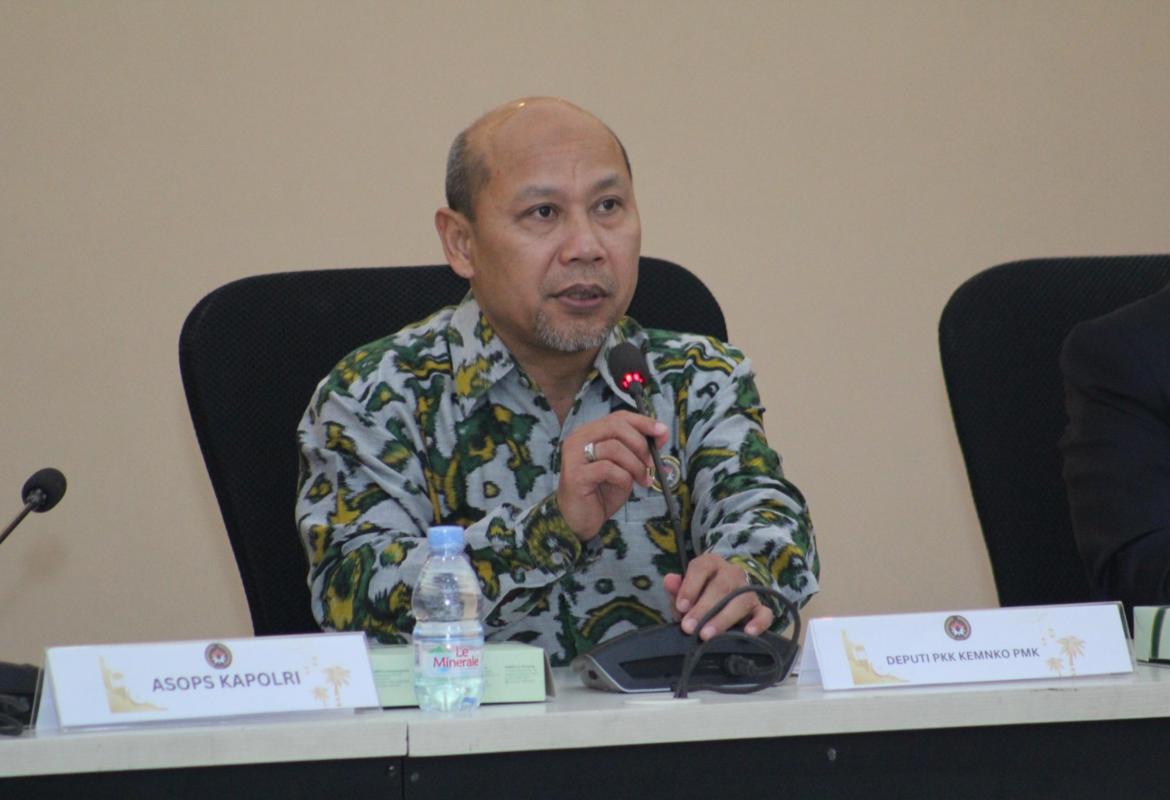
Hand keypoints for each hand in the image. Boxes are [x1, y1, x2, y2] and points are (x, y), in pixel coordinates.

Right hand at [558, 411, 667, 542]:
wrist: (581, 521)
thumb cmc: (602, 492)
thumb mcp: (626, 467)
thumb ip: (640, 449)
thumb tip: (662, 432)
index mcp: (589, 433)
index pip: (618, 417)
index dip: (642, 422)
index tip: (662, 432)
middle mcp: (578, 440)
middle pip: (616, 426)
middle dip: (640, 444)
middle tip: (651, 464)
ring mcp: (574, 456)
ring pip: (614, 447)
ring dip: (635, 465)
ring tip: (641, 479)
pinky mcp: (576, 475)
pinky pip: (608, 468)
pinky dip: (624, 477)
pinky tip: (626, 487)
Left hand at [663, 554, 772, 640]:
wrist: (722, 601)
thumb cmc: (699, 596)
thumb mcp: (685, 592)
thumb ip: (677, 588)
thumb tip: (669, 580)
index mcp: (711, 563)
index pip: (701, 568)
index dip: (690, 587)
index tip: (681, 607)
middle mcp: (732, 572)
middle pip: (721, 587)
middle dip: (703, 609)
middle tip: (689, 628)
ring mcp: (748, 589)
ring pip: (741, 600)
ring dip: (723, 618)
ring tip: (707, 635)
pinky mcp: (760, 607)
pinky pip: (765, 613)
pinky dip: (759, 623)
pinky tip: (749, 632)